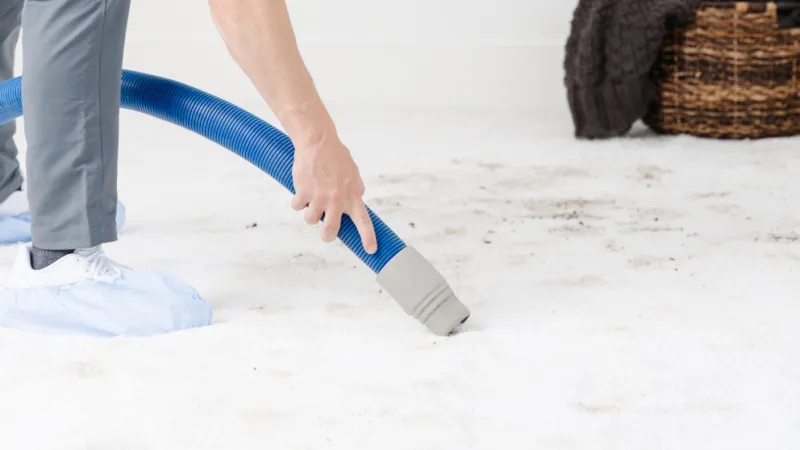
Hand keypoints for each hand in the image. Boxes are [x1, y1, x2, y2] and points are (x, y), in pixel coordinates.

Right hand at [290, 133, 377, 253]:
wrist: (318, 141)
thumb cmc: (336, 157)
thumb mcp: (353, 174)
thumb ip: (354, 191)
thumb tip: (355, 205)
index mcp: (352, 195)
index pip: (363, 221)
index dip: (368, 237)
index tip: (370, 250)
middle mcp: (337, 199)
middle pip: (330, 231)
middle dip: (327, 235)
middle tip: (326, 232)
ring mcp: (320, 197)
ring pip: (310, 220)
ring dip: (310, 213)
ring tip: (312, 199)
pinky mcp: (303, 192)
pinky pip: (297, 207)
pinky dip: (297, 201)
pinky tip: (302, 189)